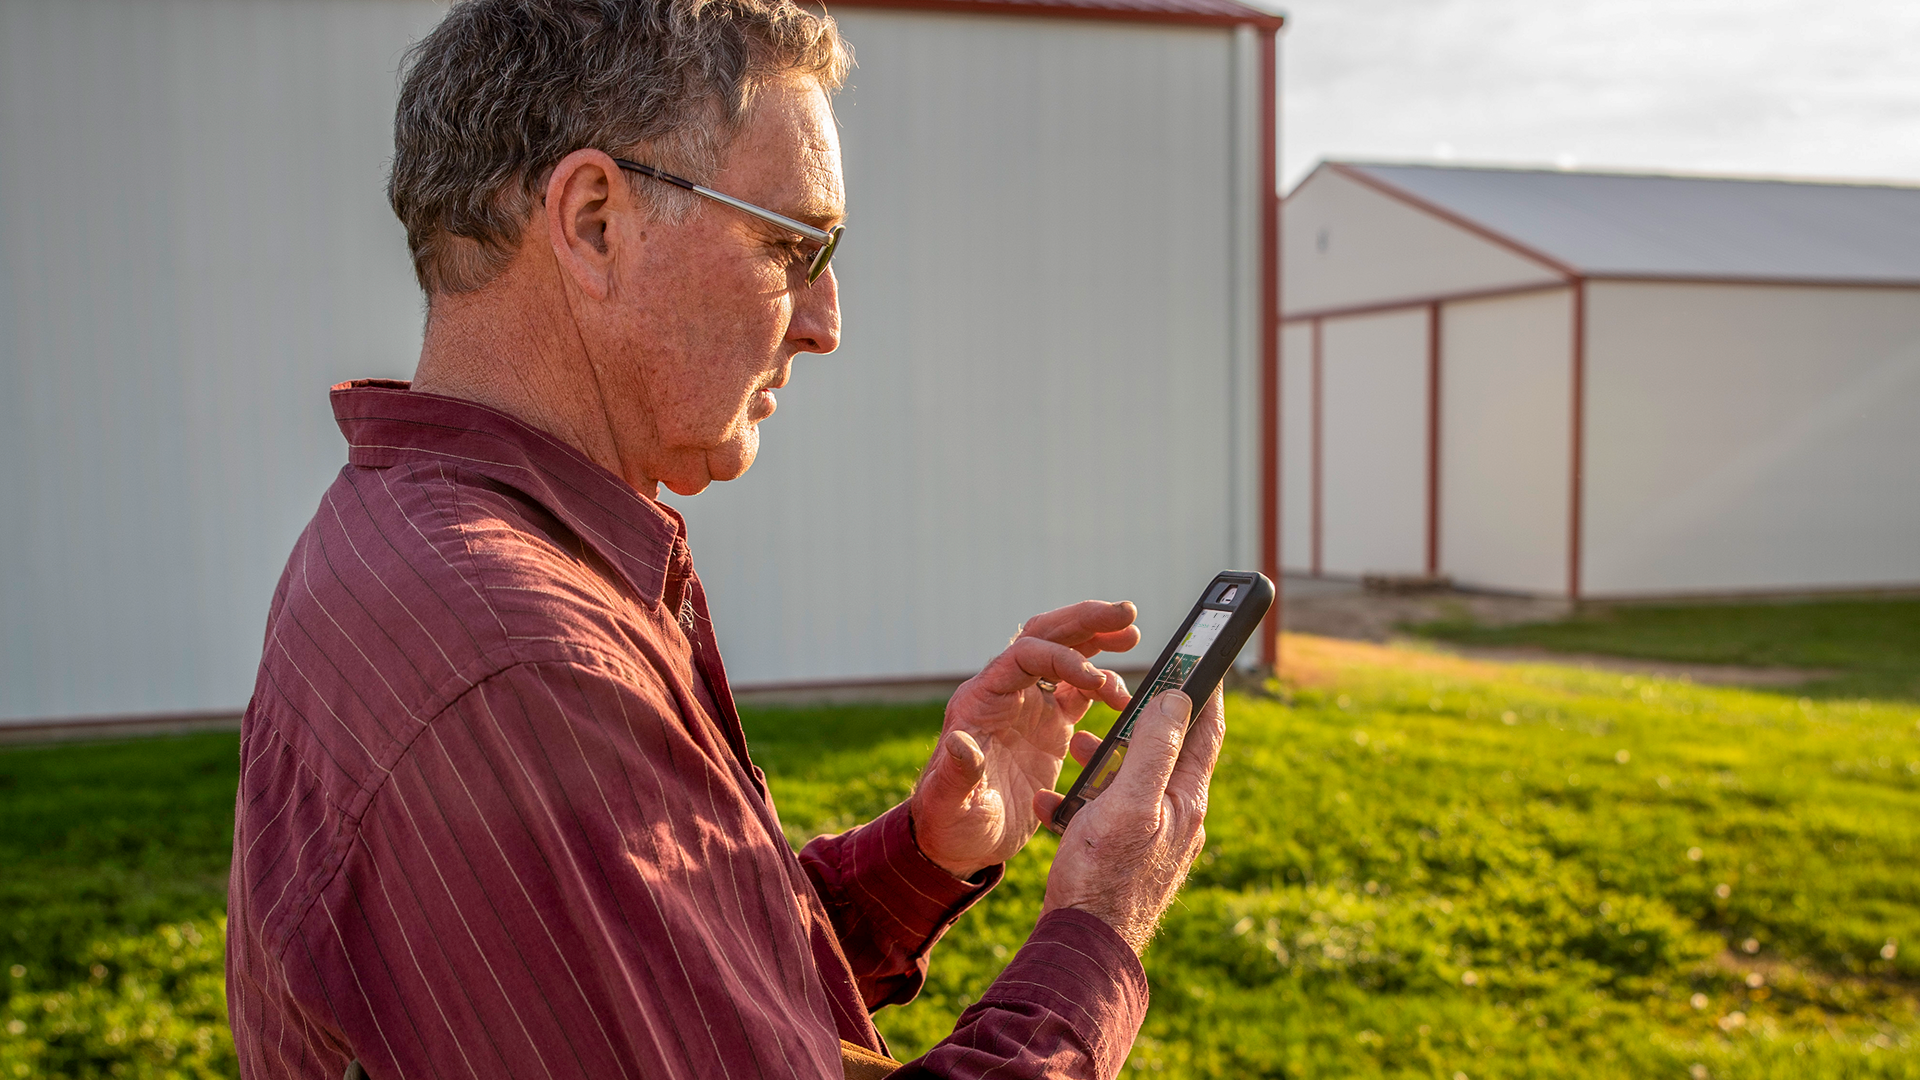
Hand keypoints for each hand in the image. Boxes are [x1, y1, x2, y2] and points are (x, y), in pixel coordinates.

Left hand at [909, 601, 1139, 878]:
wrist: (958, 841)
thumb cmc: (948, 822)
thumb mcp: (949, 802)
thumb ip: (957, 772)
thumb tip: (961, 743)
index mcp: (982, 700)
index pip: (1024, 656)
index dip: (1062, 658)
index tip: (1096, 680)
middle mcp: (1006, 694)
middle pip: (1045, 638)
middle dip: (1085, 622)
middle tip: (1126, 614)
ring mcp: (1029, 708)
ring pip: (1064, 656)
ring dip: (1097, 642)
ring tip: (1132, 637)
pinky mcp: (1048, 728)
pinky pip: (1078, 693)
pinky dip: (1102, 684)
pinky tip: (1126, 694)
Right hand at [1034, 687, 1223, 953]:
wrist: (1084, 948)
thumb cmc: (1103, 876)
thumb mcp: (1128, 802)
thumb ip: (1154, 749)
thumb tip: (1179, 698)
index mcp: (1185, 800)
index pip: (1206, 731)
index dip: (1204, 690)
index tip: (1200, 657)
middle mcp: (1178, 819)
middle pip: (1168, 754)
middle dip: (1141, 723)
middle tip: (1121, 698)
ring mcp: (1155, 840)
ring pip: (1134, 784)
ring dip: (1106, 760)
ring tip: (1077, 747)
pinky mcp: (1129, 858)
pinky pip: (1110, 815)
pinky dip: (1085, 800)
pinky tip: (1053, 801)